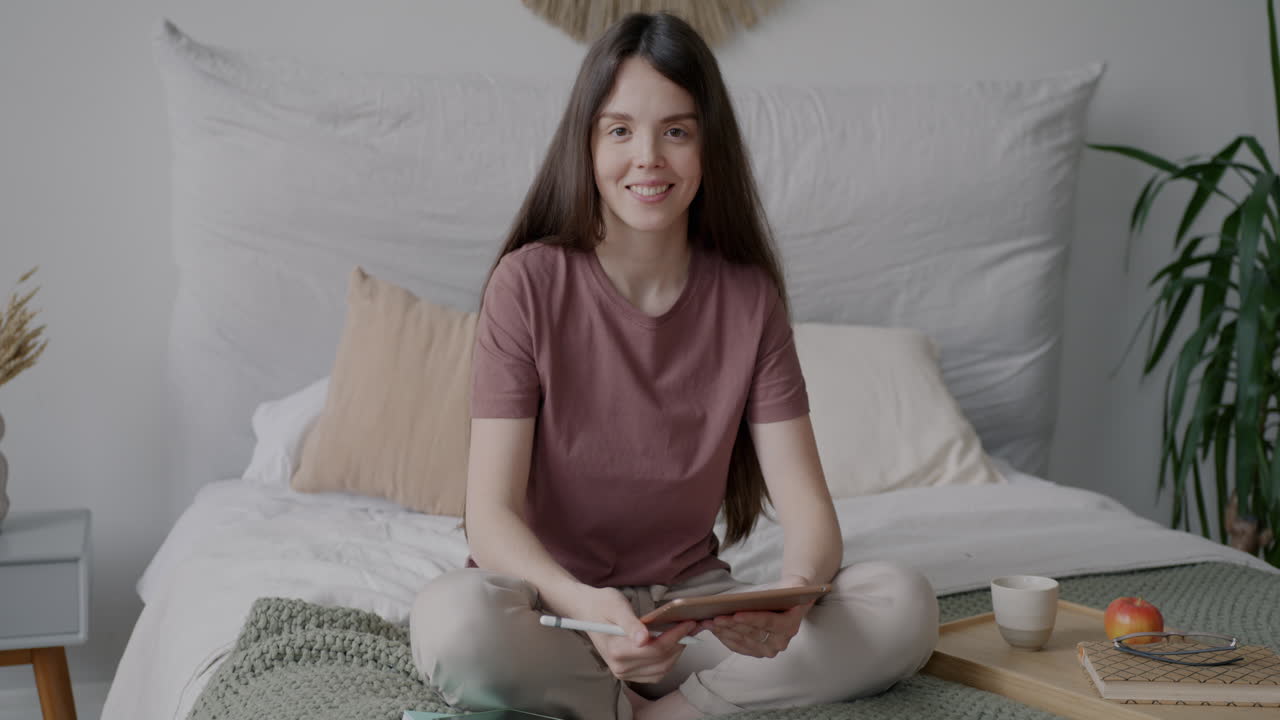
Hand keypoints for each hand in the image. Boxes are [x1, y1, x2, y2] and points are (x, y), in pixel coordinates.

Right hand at [576, 587, 697, 683]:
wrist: (587, 611)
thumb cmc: (602, 605)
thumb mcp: (616, 607)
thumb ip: (630, 624)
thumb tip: (643, 639)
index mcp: (617, 650)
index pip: (655, 649)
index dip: (675, 636)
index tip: (689, 623)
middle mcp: (620, 667)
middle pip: (661, 661)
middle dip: (680, 644)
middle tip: (691, 626)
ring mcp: (624, 673)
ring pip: (661, 670)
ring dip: (676, 653)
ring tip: (684, 635)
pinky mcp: (628, 673)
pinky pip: (655, 673)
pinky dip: (667, 661)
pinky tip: (671, 645)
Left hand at [696, 574, 815, 658]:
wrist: (794, 603)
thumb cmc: (789, 593)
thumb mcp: (792, 586)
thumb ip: (784, 590)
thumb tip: (760, 593)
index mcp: (790, 625)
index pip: (768, 622)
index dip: (751, 619)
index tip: (735, 615)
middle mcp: (780, 641)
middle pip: (751, 633)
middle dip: (731, 625)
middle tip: (714, 618)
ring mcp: (768, 649)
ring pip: (742, 641)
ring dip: (724, 632)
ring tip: (708, 622)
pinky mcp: (757, 652)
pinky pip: (738, 646)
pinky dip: (725, 638)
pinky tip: (714, 630)